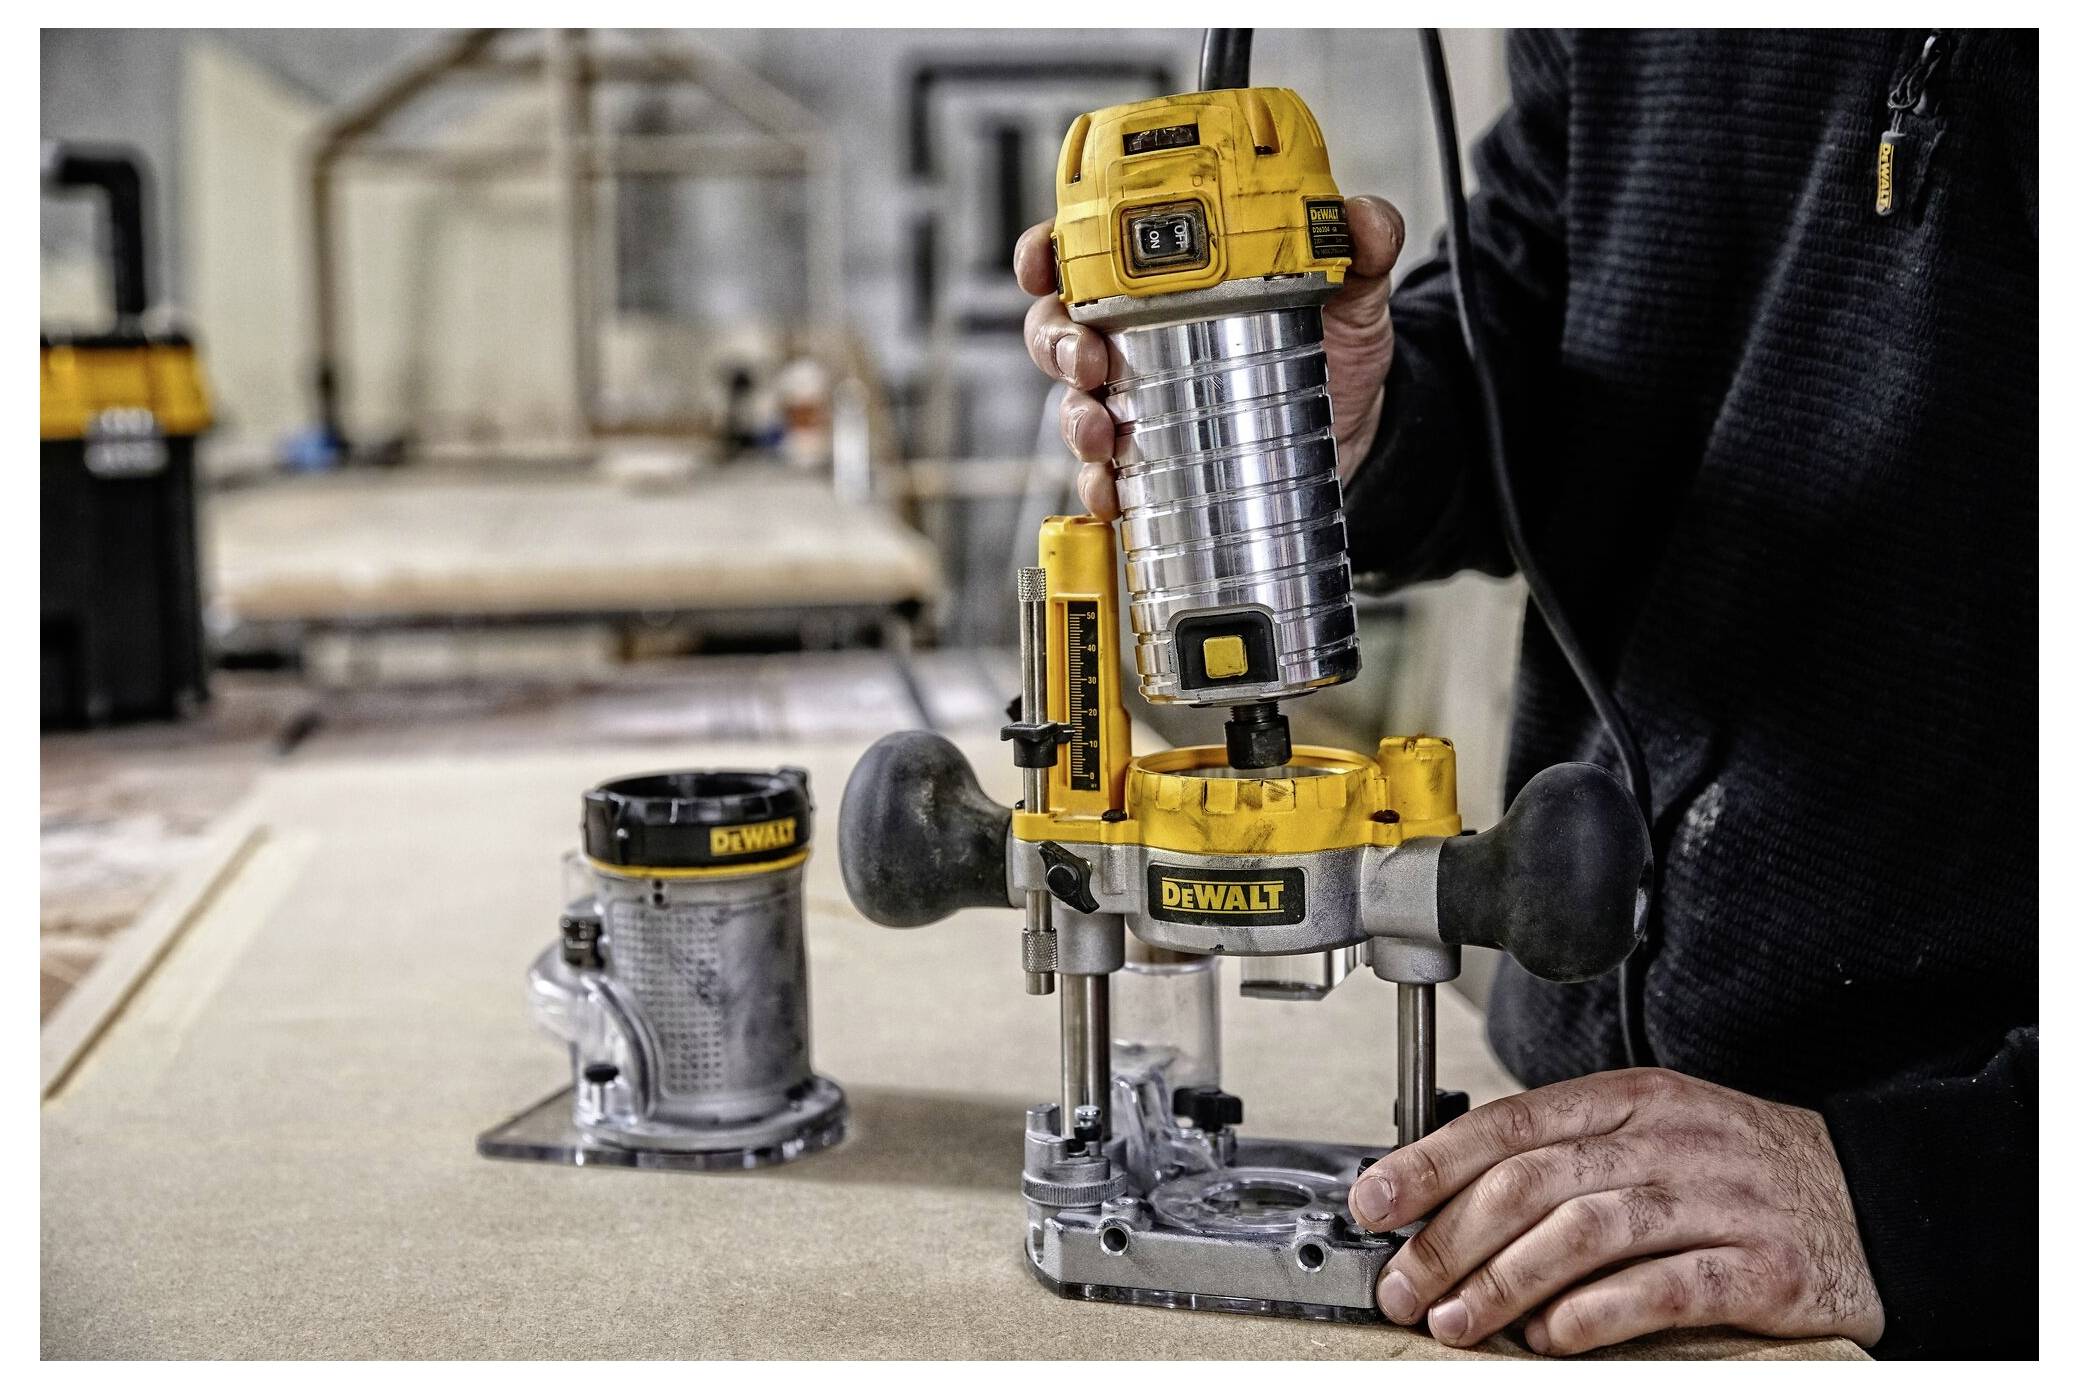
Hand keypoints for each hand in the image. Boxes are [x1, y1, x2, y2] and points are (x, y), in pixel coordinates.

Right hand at [1012, 196, 1405, 518]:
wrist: (1362, 427)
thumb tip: (1365, 223)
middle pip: (1059, 329)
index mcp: (1164, 281)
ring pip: (1073, 403)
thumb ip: (1359, 248)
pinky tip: (1111, 491)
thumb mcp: (1351, 292)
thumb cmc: (1337, 348)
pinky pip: (1106, 473)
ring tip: (1100, 430)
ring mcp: (1139, 401)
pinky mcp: (1155, 460)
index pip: (1084, 252)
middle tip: (1087, 357)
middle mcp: (1137, 337)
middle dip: (1056, 343)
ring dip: (1073, 417)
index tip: (1043, 260)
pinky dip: (1099, 485)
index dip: (1046, 251)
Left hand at [1346, 1068, 1884, 1354]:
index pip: (1507, 1122)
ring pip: (1586, 1231)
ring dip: (1506, 1282)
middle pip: (1533, 1181)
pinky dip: (1598, 1315)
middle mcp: (1669, 1140)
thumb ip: (1563, 1159)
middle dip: (1449, 1239)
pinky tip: (1553, 1337)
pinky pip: (1665, 1289)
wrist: (1880, 1201)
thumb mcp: (1652, 1135)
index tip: (1373, 1202)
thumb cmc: (1743, 1172)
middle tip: (1403, 1285)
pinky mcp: (1763, 1267)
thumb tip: (1451, 1204)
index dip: (1429, 1163)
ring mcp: (1718, 1202)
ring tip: (1457, 1322)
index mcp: (1631, 1099)